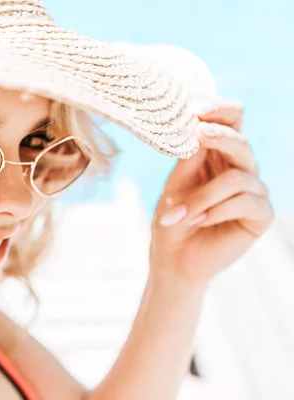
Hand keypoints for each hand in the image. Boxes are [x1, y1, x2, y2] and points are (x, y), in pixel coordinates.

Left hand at [149, 98, 273, 285]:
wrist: (173, 258)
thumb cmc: (172, 217)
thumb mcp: (176, 184)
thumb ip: (190, 157)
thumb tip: (199, 126)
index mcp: (217, 154)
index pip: (231, 120)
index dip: (221, 109)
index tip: (197, 109)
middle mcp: (239, 167)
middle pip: (241, 141)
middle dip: (220, 136)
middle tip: (199, 134)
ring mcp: (253, 190)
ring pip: (238, 177)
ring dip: (203, 196)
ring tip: (178, 214)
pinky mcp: (260, 215)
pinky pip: (247, 202)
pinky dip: (218, 210)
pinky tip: (200, 220)